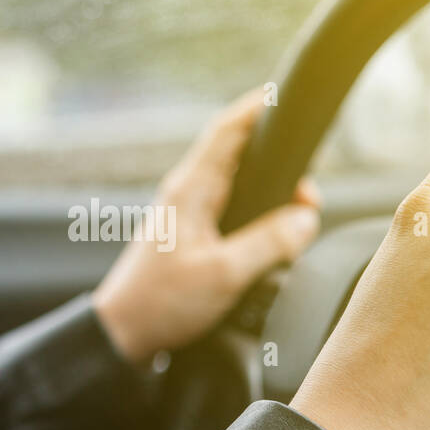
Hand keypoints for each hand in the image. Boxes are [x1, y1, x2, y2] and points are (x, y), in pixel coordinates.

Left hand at [94, 89, 321, 364]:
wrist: (121, 333)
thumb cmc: (162, 302)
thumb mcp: (225, 274)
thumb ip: (270, 243)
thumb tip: (306, 218)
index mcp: (192, 188)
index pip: (228, 129)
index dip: (258, 107)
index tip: (286, 96)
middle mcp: (186, 192)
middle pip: (239, 154)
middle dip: (279, 164)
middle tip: (308, 194)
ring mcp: (185, 212)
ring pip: (237, 185)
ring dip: (269, 195)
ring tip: (296, 220)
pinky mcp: (187, 235)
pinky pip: (229, 210)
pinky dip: (255, 216)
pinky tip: (269, 240)